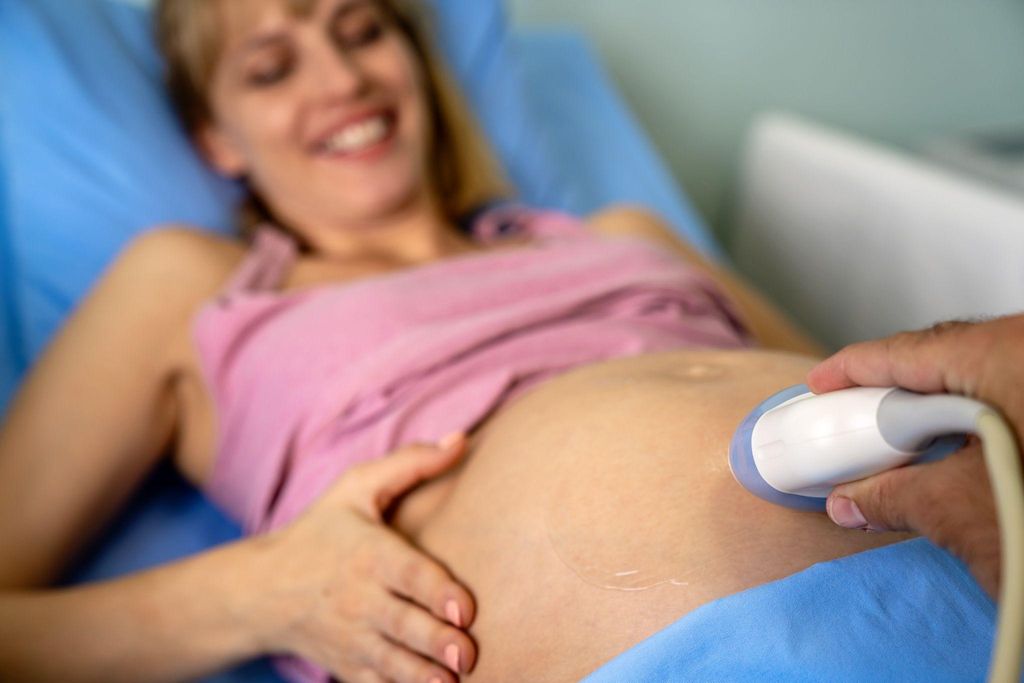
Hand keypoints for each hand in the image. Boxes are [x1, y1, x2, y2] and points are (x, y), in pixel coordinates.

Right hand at [255, 433, 475, 682]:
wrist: (261, 590)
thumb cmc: (322, 532)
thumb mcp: (357, 487)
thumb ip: (412, 463)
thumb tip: (462, 440)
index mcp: (369, 554)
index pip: (407, 575)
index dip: (437, 592)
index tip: (465, 609)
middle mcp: (360, 599)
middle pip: (404, 624)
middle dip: (436, 642)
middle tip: (469, 653)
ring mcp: (352, 638)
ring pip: (394, 663)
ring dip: (424, 676)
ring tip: (455, 681)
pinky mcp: (348, 666)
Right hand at [806, 315, 1023, 597]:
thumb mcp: (968, 511)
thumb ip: (897, 498)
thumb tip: (849, 501)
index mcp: (1008, 356)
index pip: (906, 351)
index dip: (852, 368)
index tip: (820, 385)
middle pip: (947, 354)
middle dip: (898, 387)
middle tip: (859, 419)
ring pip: (986, 371)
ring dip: (943, 405)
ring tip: (911, 441)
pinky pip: (1014, 388)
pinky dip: (982, 412)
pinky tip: (968, 447)